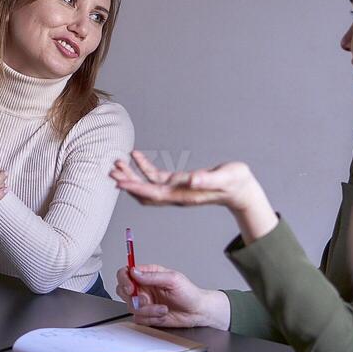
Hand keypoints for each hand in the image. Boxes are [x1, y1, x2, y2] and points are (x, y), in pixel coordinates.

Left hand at [111, 152, 261, 211]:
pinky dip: (144, 167)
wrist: (241, 190)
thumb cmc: (235, 183)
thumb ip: (209, 180)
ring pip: (147, 185)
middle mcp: (176, 195)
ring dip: (132, 175)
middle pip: (145, 192)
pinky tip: (136, 155)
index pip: (154, 194)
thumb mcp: (226, 178)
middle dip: (127, 183)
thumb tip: (191, 180)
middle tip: (111, 171)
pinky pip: (156, 177)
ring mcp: (175, 190)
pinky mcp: (178, 183)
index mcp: (184, 195)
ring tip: (117, 163)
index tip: (120, 182)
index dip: (136, 188)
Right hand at [115, 263, 229, 329]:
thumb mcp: (173, 280)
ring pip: (131, 307)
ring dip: (148, 310)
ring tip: (162, 309)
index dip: (124, 280)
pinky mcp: (147, 315)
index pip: (126, 273)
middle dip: (135, 298)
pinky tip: (162, 315)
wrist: (197, 312)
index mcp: (149, 274)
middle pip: (123, 290)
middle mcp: (144, 287)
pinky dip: (151, 318)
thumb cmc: (189, 293)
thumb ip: (152, 276)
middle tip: (147, 300)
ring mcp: (145, 302)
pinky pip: (139, 318)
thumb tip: (134, 272)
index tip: (131, 288)